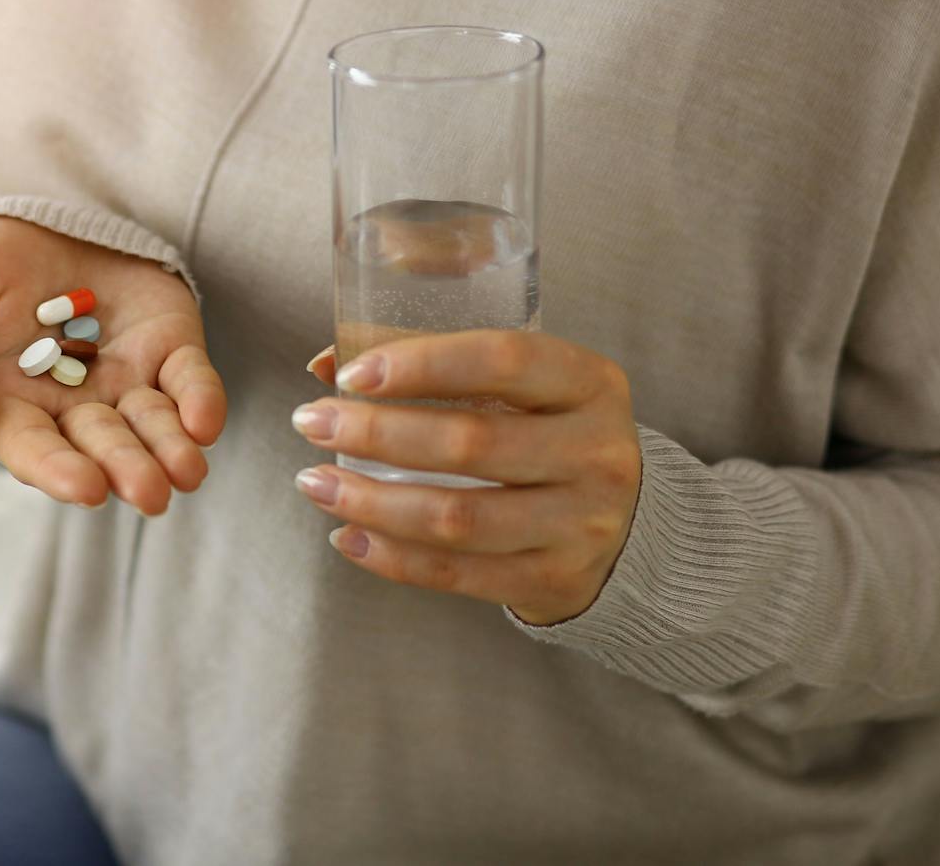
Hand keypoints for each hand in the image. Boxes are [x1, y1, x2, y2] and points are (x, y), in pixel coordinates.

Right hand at [0, 216, 226, 514]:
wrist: (37, 220)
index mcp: (12, 404)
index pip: (34, 449)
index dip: (58, 471)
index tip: (87, 489)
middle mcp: (72, 406)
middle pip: (101, 446)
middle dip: (127, 469)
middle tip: (150, 492)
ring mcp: (124, 380)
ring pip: (151, 426)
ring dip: (170, 451)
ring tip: (187, 471)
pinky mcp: (166, 348)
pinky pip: (188, 382)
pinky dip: (200, 402)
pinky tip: (205, 421)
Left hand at [293, 334, 639, 625]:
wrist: (629, 528)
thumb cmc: (549, 436)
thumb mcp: (522, 387)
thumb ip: (434, 365)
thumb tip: (324, 364)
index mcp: (589, 383)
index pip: (504, 360)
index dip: (421, 364)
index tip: (350, 375)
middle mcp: (597, 452)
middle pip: (470, 442)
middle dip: (375, 433)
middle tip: (310, 423)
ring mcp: (581, 524)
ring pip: (457, 516)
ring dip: (370, 501)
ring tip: (314, 482)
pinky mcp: (555, 580)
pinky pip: (458, 573)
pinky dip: (392, 557)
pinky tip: (347, 535)